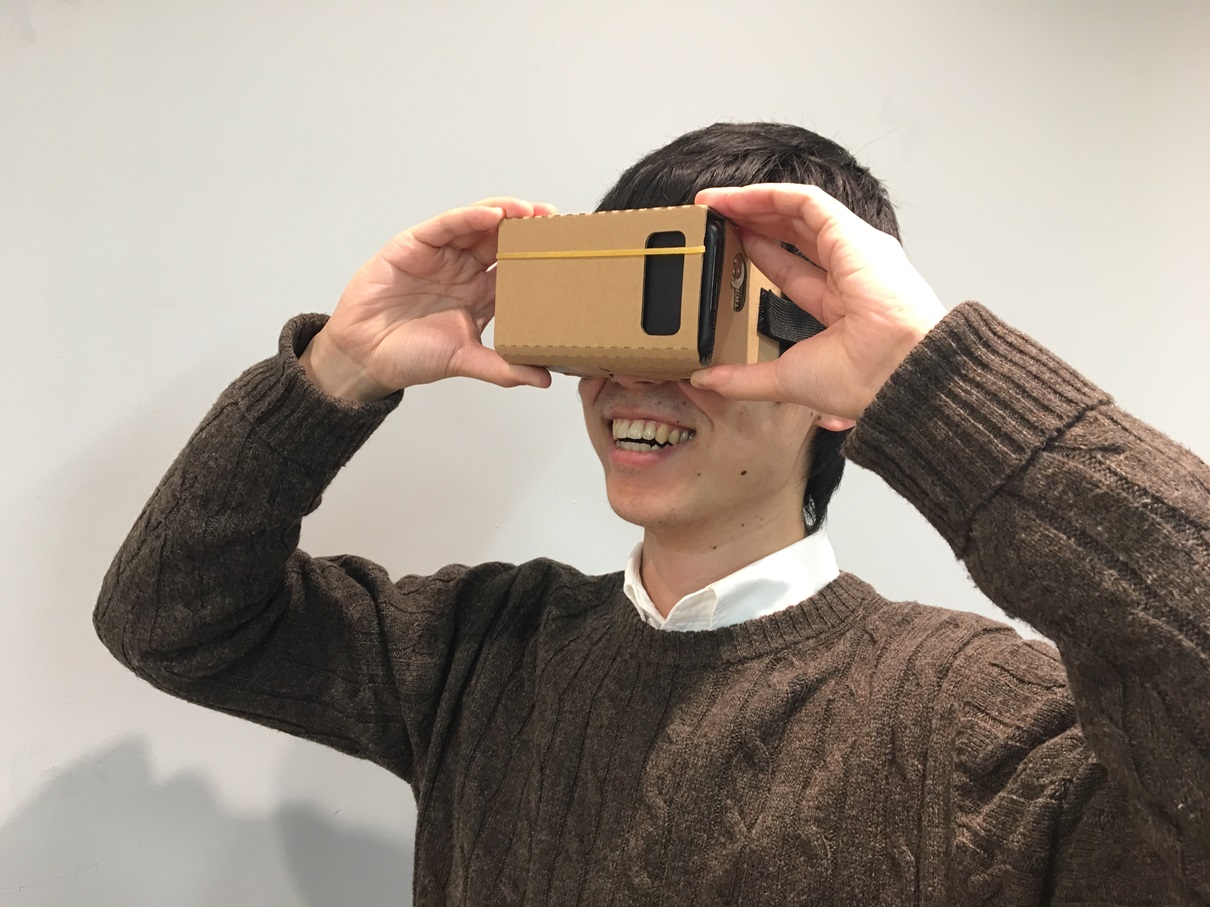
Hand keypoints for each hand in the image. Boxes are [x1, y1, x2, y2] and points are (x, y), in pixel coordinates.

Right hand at [301, 197, 557, 401]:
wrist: (364, 356)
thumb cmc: (411, 357)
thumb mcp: (464, 361)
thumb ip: (503, 368)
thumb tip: (544, 378)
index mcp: (482, 295)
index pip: (518, 269)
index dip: (542, 259)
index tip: (570, 253)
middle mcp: (465, 270)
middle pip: (504, 240)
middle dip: (531, 229)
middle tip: (558, 222)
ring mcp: (442, 254)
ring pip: (479, 224)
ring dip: (507, 214)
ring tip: (532, 212)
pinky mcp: (415, 243)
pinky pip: (447, 224)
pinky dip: (470, 217)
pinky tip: (493, 215)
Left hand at [690, 184, 944, 424]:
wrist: (899, 372)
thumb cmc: (865, 379)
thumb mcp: (786, 379)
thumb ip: (743, 379)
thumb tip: (705, 380)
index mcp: (842, 307)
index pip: (792, 271)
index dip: (756, 257)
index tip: (722, 252)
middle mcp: (850, 272)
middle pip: (792, 235)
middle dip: (751, 223)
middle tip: (711, 219)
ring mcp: (854, 249)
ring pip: (797, 212)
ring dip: (753, 203)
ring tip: (713, 201)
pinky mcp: (852, 233)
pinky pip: (806, 200)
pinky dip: (769, 194)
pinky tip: (736, 197)